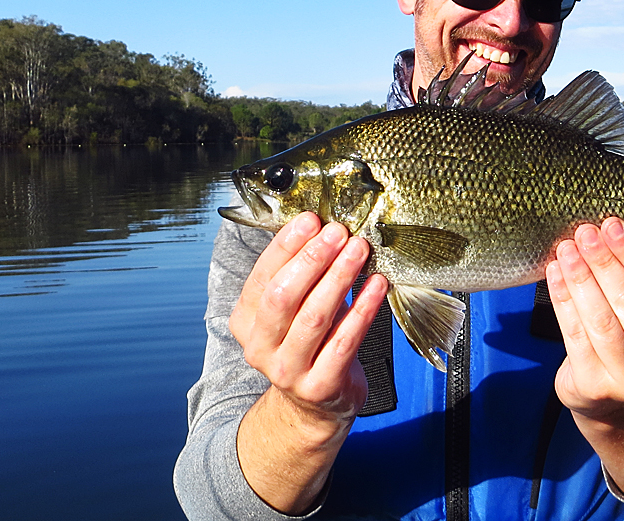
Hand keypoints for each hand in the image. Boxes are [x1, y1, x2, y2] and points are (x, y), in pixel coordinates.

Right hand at [230, 211, 387, 429]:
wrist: (314, 404)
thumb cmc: (308, 342)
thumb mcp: (292, 310)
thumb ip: (298, 274)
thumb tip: (322, 226)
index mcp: (246, 321)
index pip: (262, 276)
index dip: (287, 246)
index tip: (312, 219)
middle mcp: (260, 347)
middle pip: (283, 296)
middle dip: (312, 258)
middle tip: (339, 232)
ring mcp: (288, 370)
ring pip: (314, 316)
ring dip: (340, 277)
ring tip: (360, 249)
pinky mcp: (320, 385)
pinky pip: (345, 341)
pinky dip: (364, 309)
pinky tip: (378, 285)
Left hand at [546, 217, 623, 420]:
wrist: (613, 404)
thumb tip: (609, 230)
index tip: (614, 225)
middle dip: (605, 262)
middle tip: (585, 232)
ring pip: (601, 319)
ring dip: (581, 278)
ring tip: (566, 248)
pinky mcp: (594, 386)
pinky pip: (575, 335)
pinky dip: (563, 300)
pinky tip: (554, 274)